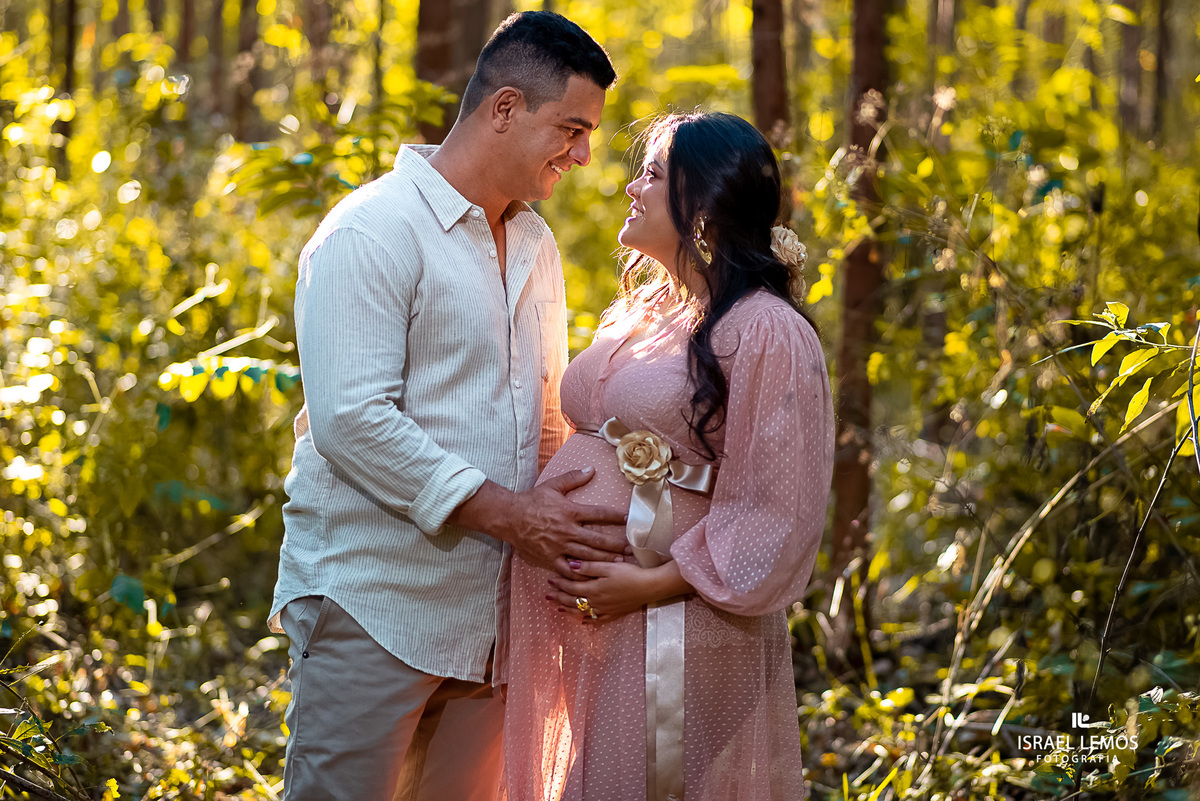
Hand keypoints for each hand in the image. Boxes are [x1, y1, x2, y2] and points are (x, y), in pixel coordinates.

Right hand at [508, 469, 628, 573]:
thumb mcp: (553, 485)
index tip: (628, 520)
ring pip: (587, 557)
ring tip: (620, 563)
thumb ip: (573, 478)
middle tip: (631, 549)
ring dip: (605, 560)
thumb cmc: (531, 500)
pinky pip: (568, 570)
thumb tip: (591, 469)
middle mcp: (567, 531)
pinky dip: (581, 574)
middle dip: (616, 545)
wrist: (508, 517)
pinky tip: (592, 577)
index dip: (615, 517)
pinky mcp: (550, 559)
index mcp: (570, 511)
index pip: (598, 514)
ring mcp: (559, 547)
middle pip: (597, 540)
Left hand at [545, 560, 688, 622]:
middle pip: (573, 601)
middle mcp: (596, 602)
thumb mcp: (607, 566)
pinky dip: (588, 620)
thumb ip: (588, 567)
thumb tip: (570, 565)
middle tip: (548, 596)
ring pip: (582, 612)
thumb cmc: (629, 574)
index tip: (550, 580)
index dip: (559, 584)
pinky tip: (584, 621)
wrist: (649, 587)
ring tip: (559, 608)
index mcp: (593, 589)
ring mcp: (605, 610)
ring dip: (569, 610)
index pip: (570, 588)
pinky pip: (598, 619)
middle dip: (559, 598)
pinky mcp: (615, 613)